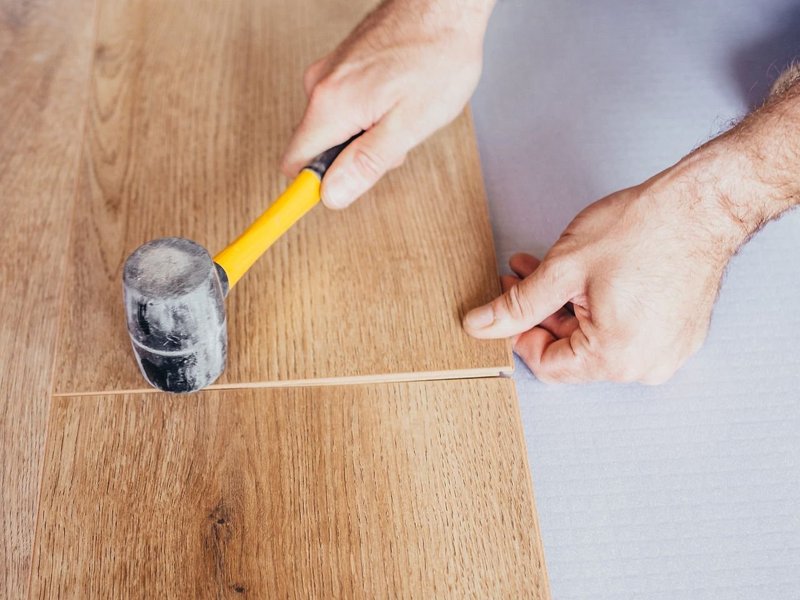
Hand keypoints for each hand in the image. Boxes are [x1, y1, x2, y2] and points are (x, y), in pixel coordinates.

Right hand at [280, 0, 492, 208]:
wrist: (446, 3)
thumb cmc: (437, 56)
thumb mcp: (409, 124)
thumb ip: (366, 163)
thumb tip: (331, 196)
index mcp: (332, 105)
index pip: (295, 165)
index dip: (312, 188)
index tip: (327, 199)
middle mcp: (320, 86)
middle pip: (319, 148)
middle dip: (354, 157)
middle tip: (395, 139)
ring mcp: (329, 71)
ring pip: (336, 127)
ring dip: (367, 132)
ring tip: (404, 109)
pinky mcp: (342, 64)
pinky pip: (345, 105)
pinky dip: (370, 111)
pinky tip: (399, 95)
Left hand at [463, 154, 760, 384]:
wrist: (704, 204)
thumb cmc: (644, 229)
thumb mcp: (563, 269)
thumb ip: (517, 305)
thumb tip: (480, 326)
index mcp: (615, 358)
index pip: (546, 365)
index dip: (518, 334)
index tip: (506, 306)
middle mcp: (644, 366)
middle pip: (571, 351)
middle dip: (539, 313)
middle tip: (518, 278)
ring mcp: (665, 351)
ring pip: (594, 338)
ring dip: (564, 305)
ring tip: (542, 268)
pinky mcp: (676, 333)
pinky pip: (624, 330)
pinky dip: (596, 307)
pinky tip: (579, 276)